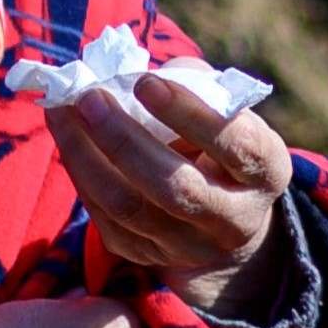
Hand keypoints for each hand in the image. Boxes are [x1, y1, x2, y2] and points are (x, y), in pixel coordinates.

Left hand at [49, 66, 291, 303]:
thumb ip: (192, 84)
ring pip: (129, 208)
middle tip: (90, 98)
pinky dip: (81, 174)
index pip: (235, 145)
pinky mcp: (147, 256)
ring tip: (62, 111)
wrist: (224, 220)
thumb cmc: (222, 144)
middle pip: (176, 187)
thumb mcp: (228, 112)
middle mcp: (234, 219)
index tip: (145, 82)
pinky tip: (68, 138)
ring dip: (86, 156)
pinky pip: (105, 218)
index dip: (189, 113)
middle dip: (124, 140)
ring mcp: (189, 246)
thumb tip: (130, 71)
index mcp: (266, 172)